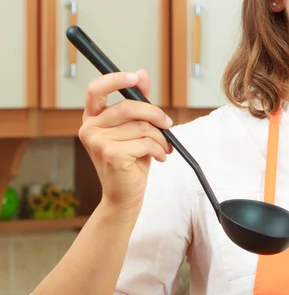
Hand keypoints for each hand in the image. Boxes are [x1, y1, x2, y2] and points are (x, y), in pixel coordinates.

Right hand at [78, 70, 173, 212]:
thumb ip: (138, 103)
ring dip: (161, 138)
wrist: (125, 195)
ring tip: (163, 148)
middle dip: (155, 115)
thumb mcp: (135, 129)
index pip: (95, 90)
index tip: (135, 77)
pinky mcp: (111, 155)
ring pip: (141, 126)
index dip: (115, 80)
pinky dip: (159, 150)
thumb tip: (142, 74)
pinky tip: (159, 158)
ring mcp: (98, 142)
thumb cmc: (131, 161)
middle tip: (168, 125)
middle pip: (128, 107)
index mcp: (92, 119)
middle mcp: (89, 128)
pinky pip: (146, 142)